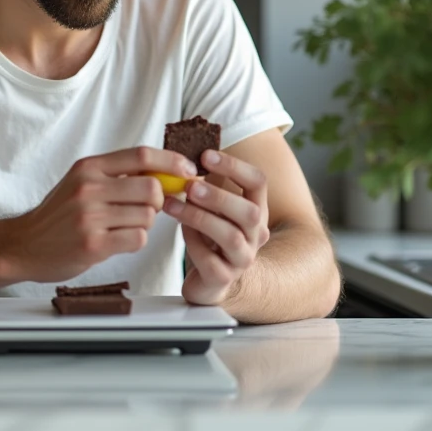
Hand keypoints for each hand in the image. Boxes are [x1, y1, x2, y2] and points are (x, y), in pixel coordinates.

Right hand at [4, 147, 198, 282]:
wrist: (24, 245)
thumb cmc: (60, 214)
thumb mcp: (82, 182)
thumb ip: (118, 174)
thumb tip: (166, 171)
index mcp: (88, 167)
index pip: (141, 155)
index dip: (171, 161)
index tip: (188, 170)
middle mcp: (89, 188)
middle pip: (152, 188)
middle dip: (159, 200)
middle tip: (148, 208)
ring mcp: (90, 217)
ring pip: (147, 216)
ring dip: (144, 224)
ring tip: (123, 227)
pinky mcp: (93, 244)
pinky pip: (138, 238)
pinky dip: (135, 240)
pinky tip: (116, 241)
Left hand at [163, 149, 270, 305]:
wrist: (211, 280)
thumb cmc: (210, 236)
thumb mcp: (212, 206)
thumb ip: (206, 182)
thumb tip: (185, 150)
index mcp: (256, 209)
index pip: (258, 182)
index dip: (234, 166)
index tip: (205, 155)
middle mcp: (256, 234)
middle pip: (250, 212)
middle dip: (219, 196)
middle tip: (190, 186)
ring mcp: (243, 258)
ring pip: (231, 237)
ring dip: (200, 217)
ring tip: (173, 205)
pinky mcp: (223, 279)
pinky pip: (210, 260)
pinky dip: (193, 243)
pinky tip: (180, 231)